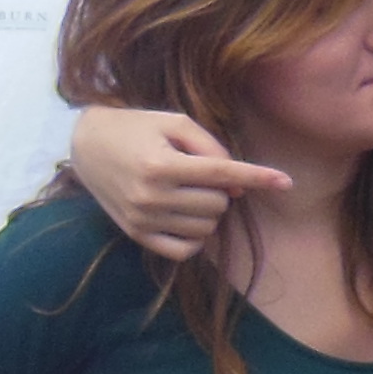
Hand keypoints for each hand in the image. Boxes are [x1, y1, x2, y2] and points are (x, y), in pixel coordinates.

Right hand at [75, 106, 288, 265]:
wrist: (86, 144)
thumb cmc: (136, 127)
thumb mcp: (174, 122)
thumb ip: (211, 149)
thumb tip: (238, 187)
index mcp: (161, 164)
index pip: (221, 173)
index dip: (257, 177)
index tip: (286, 182)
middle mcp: (151, 195)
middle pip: (217, 204)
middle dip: (220, 190)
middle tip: (199, 174)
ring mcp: (142, 219)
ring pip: (206, 227)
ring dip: (208, 211)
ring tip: (189, 191)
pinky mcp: (136, 235)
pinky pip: (184, 251)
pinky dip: (196, 237)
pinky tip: (187, 217)